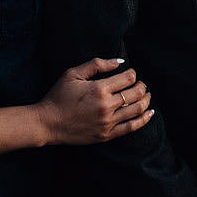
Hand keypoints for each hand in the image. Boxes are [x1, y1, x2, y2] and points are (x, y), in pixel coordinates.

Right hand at [36, 58, 153, 144]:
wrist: (47, 123)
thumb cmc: (58, 96)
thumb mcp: (73, 74)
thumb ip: (97, 64)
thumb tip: (119, 61)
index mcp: (99, 89)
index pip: (128, 78)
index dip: (133, 74)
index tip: (130, 74)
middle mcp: (106, 106)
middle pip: (136, 93)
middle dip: (142, 86)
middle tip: (141, 84)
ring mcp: (108, 122)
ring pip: (137, 110)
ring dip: (146, 101)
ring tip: (147, 96)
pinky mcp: (106, 135)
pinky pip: (131, 127)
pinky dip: (143, 119)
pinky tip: (149, 113)